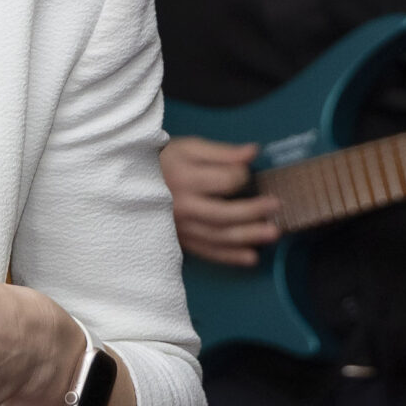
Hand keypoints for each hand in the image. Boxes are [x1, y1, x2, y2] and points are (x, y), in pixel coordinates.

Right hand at [159, 136, 283, 265]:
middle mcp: (182, 206)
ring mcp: (180, 228)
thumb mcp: (190, 148)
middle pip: (225, 214)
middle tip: (277, 206)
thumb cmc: (163, 161)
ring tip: (273, 233)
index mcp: (185, 178)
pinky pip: (208, 252)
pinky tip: (251, 258)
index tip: (245, 172)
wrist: (128, 183)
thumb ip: (222, 152)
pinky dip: (230, 257)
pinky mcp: (180, 241)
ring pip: (219, 237)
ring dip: (248, 237)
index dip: (242, 175)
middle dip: (253, 212)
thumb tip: (253, 152)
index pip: (224, 181)